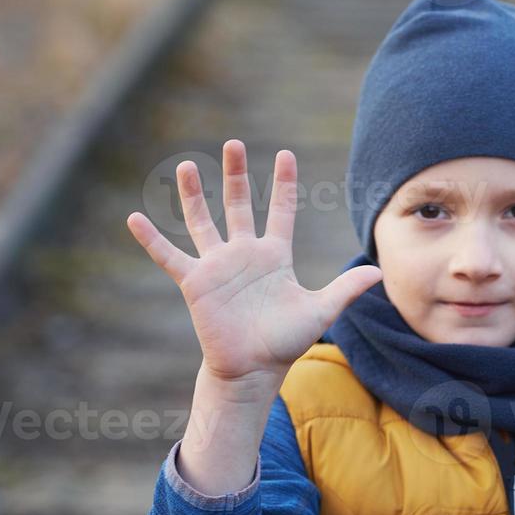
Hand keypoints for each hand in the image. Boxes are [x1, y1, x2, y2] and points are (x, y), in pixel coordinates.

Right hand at [126, 140, 382, 383]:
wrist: (252, 370)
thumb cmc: (285, 342)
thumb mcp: (320, 311)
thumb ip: (346, 288)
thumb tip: (379, 272)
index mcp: (275, 256)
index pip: (280, 210)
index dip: (283, 183)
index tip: (285, 154)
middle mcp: (244, 254)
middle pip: (239, 204)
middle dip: (235, 174)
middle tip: (232, 143)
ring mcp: (217, 266)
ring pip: (202, 221)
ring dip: (192, 195)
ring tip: (184, 165)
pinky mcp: (195, 282)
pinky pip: (169, 256)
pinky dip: (152, 239)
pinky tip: (135, 218)